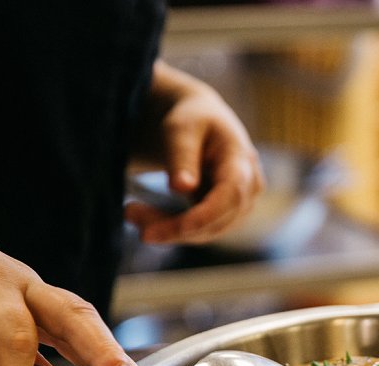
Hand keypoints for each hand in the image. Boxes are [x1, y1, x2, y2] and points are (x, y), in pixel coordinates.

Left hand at [125, 62, 263, 244]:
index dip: (204, 217)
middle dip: (174, 226)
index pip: (231, 196)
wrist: (200, 122)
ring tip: (130, 213)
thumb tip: (182, 188)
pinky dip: (171, 229)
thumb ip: (181, 156)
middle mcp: (249, 187)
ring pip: (206, 232)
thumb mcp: (180, 129)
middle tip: (128, 214)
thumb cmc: (191, 120)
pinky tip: (144, 218)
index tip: (174, 228)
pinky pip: (199, 231)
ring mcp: (240, 205)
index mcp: (241, 160)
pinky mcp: (224, 215)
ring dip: (169, 230)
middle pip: (217, 220)